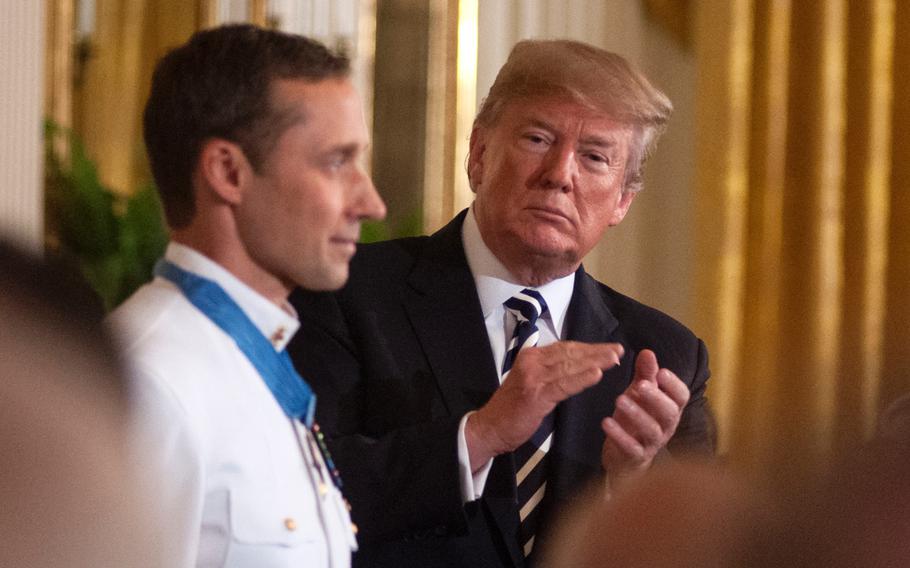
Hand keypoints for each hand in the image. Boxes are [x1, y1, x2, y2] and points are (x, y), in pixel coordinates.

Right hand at [466, 341, 623, 471]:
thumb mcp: (529, 382)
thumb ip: (548, 372)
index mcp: (530, 357)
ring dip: (594, 361)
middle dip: (596, 351)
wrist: (489, 427)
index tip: (608, 348)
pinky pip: (564, 384)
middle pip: (569, 353)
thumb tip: (575, 366)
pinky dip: (582, 378)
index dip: (588, 347)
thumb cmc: (511, 408)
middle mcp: (531, 362)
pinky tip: (597, 374)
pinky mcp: (535, 395)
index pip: (564, 347)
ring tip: (614, 360)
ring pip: (569, 366)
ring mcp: (533, 378)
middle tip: (618, 350)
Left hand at [600, 349, 688, 481]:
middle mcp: (666, 426)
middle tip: (641, 385)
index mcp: (670, 408)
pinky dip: (619, 435)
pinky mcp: (635, 456)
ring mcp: (652, 443)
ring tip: (619, 400)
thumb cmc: (637, 418)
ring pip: (651, 430)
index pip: (681, 396)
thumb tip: (647, 351)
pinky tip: (606, 422)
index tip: (661, 372)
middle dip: (656, 398)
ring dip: (636, 414)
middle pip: (669, 413)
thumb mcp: (640, 394)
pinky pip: (631, 447)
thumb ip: (645, 374)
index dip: (673, 385)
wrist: (625, 456)